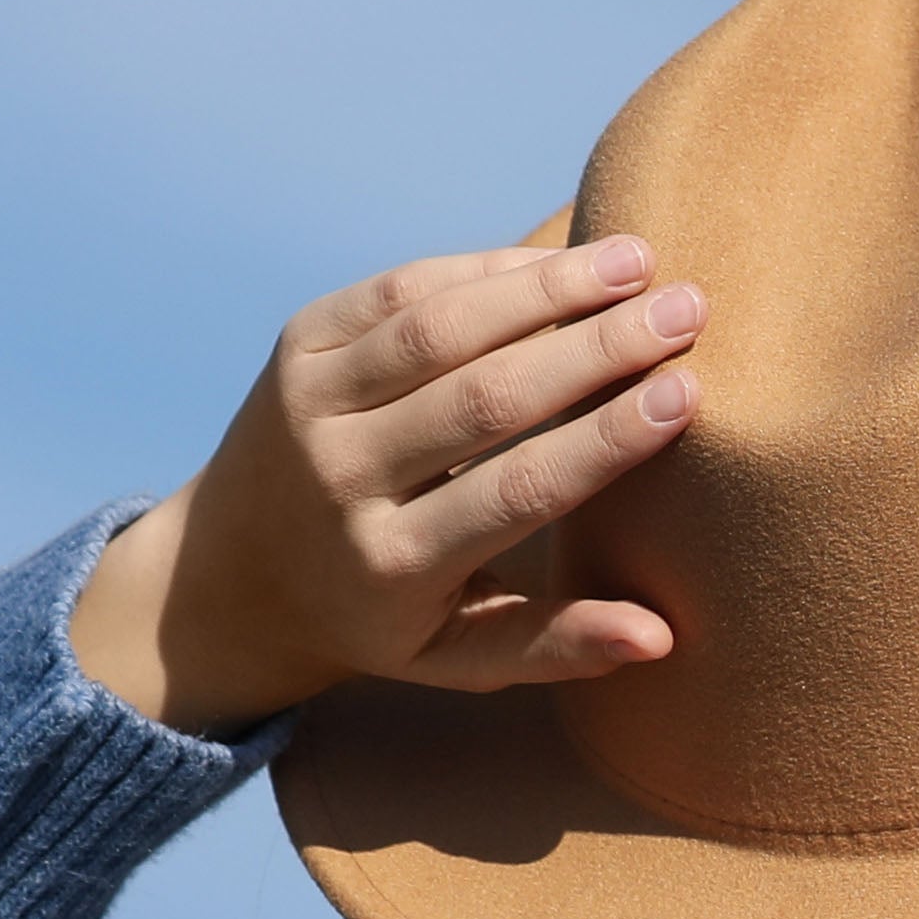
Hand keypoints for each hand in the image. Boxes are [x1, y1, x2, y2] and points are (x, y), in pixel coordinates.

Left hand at [70, 238, 702, 733]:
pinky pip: (404, 290)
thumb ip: (554, 647)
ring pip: (444, 326)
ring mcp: (312, 400)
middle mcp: (343, 478)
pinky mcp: (299, 342)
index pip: (518, 488)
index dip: (605, 438)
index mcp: (393, 564)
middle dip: (597, 347)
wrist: (230, 575)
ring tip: (639, 260)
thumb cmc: (376, 619)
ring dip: (548, 286)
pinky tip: (559, 257)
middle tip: (688, 310)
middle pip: (487, 395)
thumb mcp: (455, 661)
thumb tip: (660, 637)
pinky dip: (485, 268)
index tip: (685, 395)